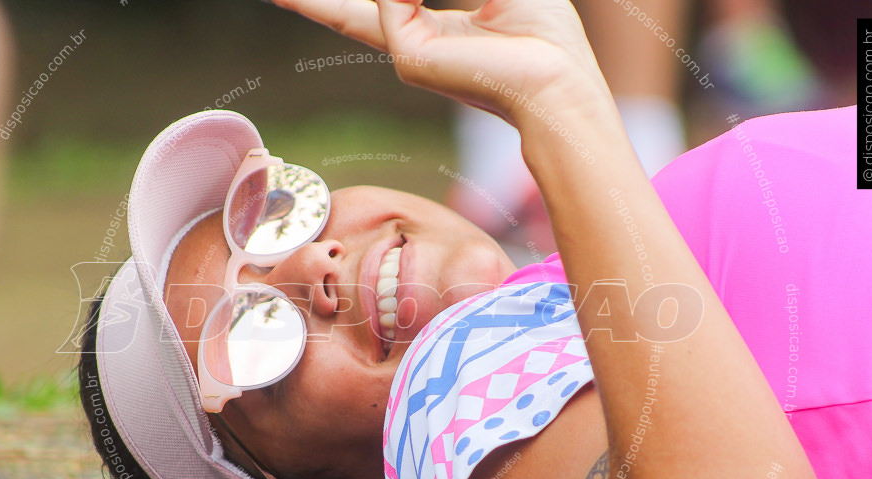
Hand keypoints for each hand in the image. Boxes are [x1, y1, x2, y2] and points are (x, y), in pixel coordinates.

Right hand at [270, 0, 609, 125]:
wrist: (558, 78)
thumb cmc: (542, 32)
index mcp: (434, 29)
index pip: (376, 5)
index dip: (334, 4)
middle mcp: (414, 44)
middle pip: (349, 13)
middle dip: (313, 4)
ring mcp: (407, 54)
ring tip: (474, 14)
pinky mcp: (408, 59)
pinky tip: (470, 5)